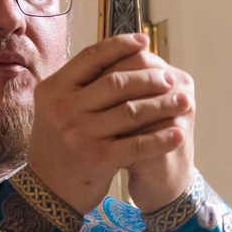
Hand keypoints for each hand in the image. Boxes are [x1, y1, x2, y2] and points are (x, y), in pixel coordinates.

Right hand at [25, 34, 191, 213]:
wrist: (47, 190)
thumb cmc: (59, 144)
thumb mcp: (56, 108)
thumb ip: (80, 84)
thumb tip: (122, 53)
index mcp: (53, 89)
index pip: (92, 57)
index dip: (121, 45)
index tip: (144, 41)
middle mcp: (63, 108)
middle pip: (117, 82)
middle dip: (150, 78)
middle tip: (170, 79)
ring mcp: (79, 133)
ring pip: (131, 111)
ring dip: (163, 105)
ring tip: (184, 101)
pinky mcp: (96, 158)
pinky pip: (137, 144)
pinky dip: (161, 138)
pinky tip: (177, 133)